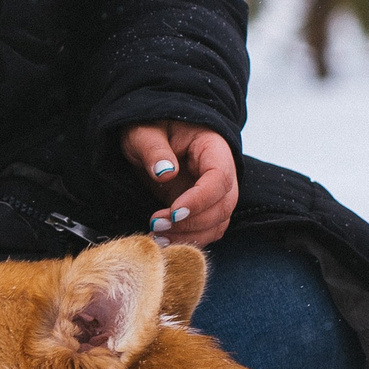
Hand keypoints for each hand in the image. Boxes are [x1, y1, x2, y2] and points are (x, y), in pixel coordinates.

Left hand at [120, 122, 237, 246]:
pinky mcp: (202, 208)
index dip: (200, 199)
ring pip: (217, 223)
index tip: (173, 212)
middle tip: (157, 226)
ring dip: (190, 236)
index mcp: (213, 148)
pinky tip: (163, 241)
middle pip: (223, 206)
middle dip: (192, 222)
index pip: (219, 178)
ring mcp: (213, 192)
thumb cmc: (150, 127)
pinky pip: (206, 229)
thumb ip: (154, 150)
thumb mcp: (144, 133)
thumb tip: (165, 173)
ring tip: (157, 237)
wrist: (151, 134)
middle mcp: (221, 172)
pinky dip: (188, 239)